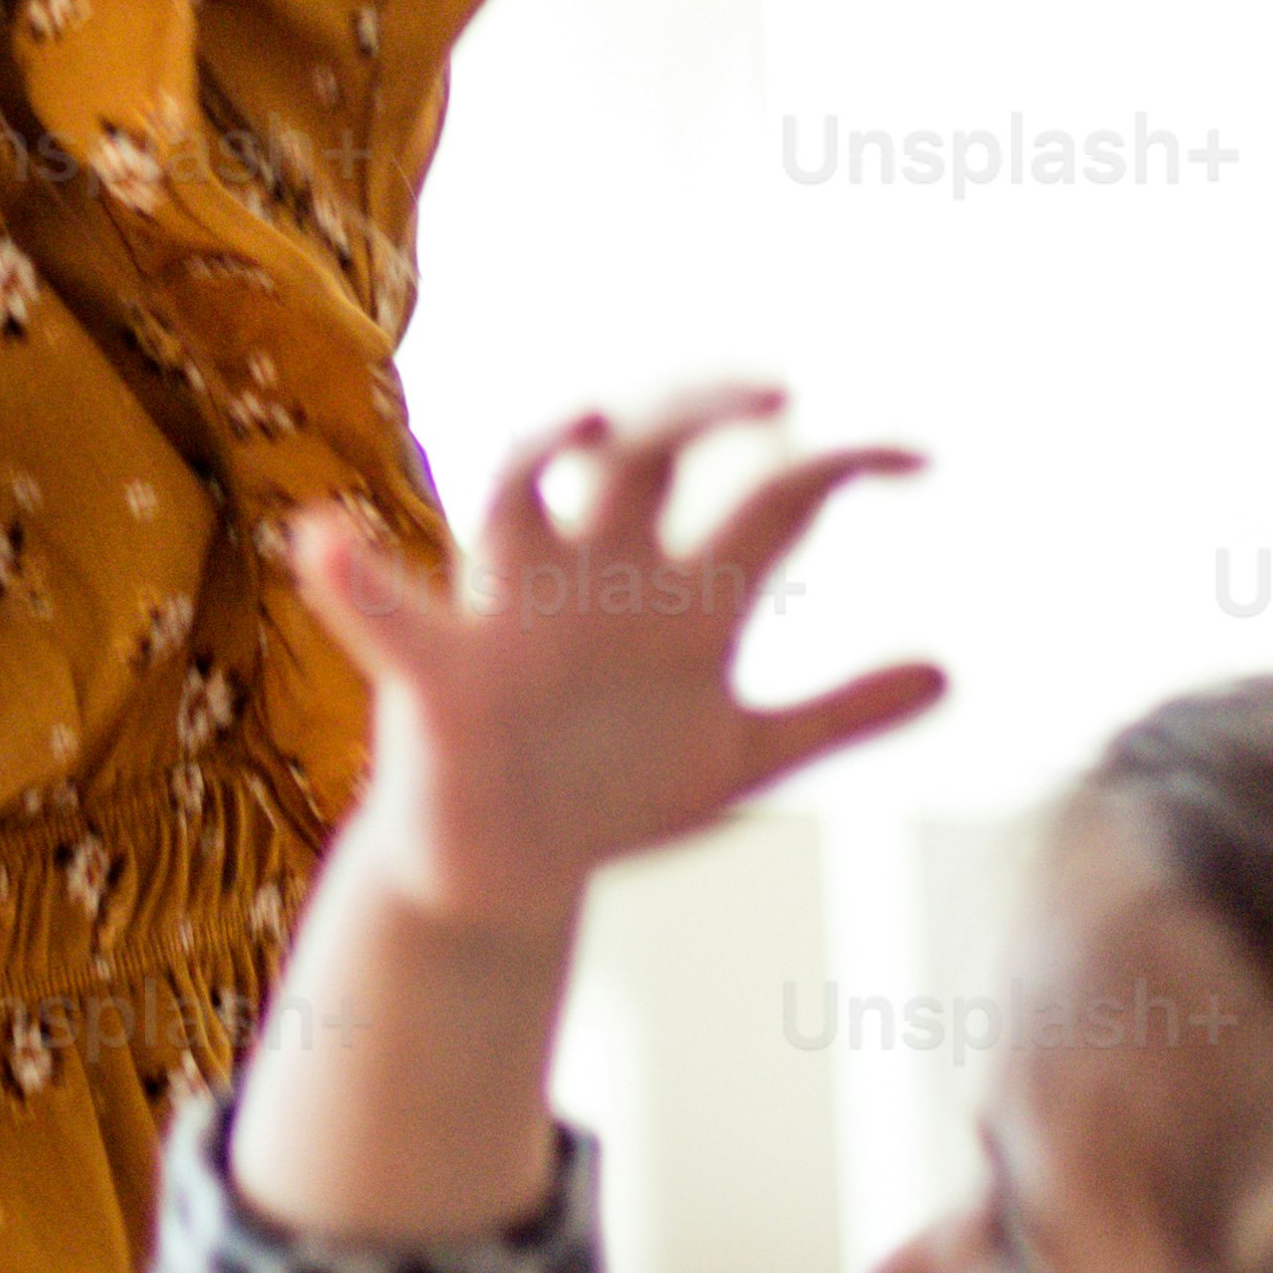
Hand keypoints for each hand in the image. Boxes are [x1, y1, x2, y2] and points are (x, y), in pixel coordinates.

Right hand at [288, 386, 939, 937]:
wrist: (507, 882)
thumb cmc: (611, 796)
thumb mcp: (740, 760)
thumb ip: (837, 713)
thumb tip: (950, 674)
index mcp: (681, 595)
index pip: (766, 497)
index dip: (839, 467)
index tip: (918, 460)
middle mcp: (600, 577)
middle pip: (650, 454)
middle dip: (705, 410)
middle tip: (776, 391)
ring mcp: (516, 613)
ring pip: (525, 490)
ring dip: (553, 443)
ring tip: (600, 418)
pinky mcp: (441, 674)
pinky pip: (390, 619)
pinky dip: (352, 582)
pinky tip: (323, 540)